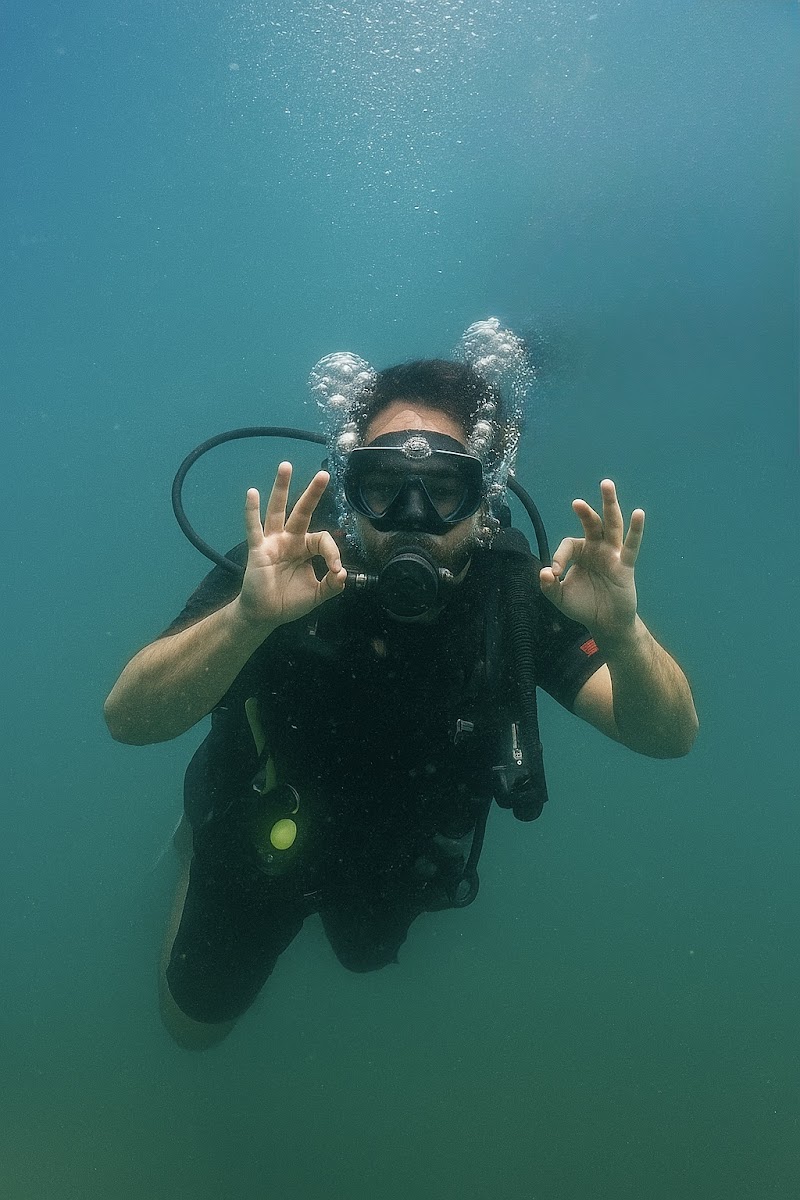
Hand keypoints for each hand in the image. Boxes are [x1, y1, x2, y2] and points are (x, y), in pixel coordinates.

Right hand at [236, 462, 346, 629]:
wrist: (265, 614)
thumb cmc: (288, 601)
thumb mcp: (317, 595)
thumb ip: (332, 586)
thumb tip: (342, 575)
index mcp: (305, 548)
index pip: (323, 540)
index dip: (333, 553)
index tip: (336, 571)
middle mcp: (290, 540)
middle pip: (302, 511)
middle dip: (313, 493)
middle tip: (324, 475)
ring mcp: (273, 542)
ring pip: (278, 511)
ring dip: (281, 489)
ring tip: (286, 466)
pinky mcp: (258, 550)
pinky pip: (254, 528)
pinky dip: (251, 511)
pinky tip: (252, 493)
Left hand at [539, 479, 643, 642]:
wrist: (605, 623)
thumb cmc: (583, 606)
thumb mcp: (560, 598)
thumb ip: (549, 586)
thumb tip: (545, 572)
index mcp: (580, 552)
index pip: (568, 545)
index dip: (560, 557)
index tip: (555, 574)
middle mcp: (596, 549)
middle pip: (592, 523)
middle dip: (585, 511)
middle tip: (576, 502)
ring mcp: (612, 554)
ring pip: (611, 525)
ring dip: (609, 505)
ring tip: (606, 485)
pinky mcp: (625, 565)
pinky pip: (631, 546)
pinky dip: (635, 530)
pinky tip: (638, 514)